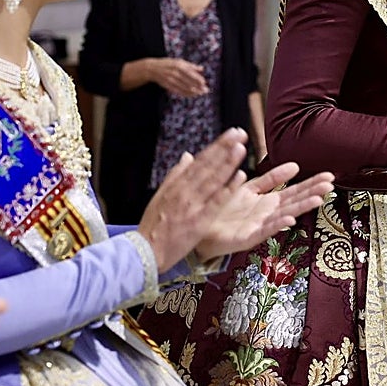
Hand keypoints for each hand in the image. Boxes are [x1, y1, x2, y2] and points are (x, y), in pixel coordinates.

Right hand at [138, 128, 250, 271]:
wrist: (145, 251)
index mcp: (176, 185)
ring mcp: (192, 206)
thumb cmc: (154, 224)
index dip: (217, 146)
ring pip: (213, 180)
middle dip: (224, 149)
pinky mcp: (199, 221)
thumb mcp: (161, 195)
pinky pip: (215, 203)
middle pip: (208, 166)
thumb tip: (188, 156)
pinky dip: (227, 189)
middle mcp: (185, 192)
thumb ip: (176, 174)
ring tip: (240, 149)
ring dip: (227, 164)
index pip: (200, 161)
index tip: (230, 134)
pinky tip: (239, 178)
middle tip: (239, 134)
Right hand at [150, 58, 208, 96]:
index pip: (190, 73)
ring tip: (200, 94)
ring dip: (193, 92)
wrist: (152, 68)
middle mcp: (174, 73)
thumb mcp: (179, 61)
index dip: (197, 78)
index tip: (204, 82)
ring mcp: (170, 80)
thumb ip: (190, 65)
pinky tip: (192, 95)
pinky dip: (185, 93)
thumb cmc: (168, 64)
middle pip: (187, 81)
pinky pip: (178, 91)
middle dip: (197, 87)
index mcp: (178, 65)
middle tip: (205, 90)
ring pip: (183, 87)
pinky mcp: (167, 86)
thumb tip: (201, 68)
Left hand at [194, 162, 333, 261]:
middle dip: (312, 191)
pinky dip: (276, 225)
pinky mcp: (246, 238)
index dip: (310, 182)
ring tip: (318, 199)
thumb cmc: (220, 208)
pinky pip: (263, 231)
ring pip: (284, 214)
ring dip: (301, 207)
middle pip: (294, 200)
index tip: (328, 175)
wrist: (195, 227)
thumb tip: (294, 166)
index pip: (293, 189)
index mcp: (265, 200)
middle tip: (331, 184)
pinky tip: (289, 219)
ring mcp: (258, 225)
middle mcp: (266, 213)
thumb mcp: (247, 187)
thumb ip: (270, 178)